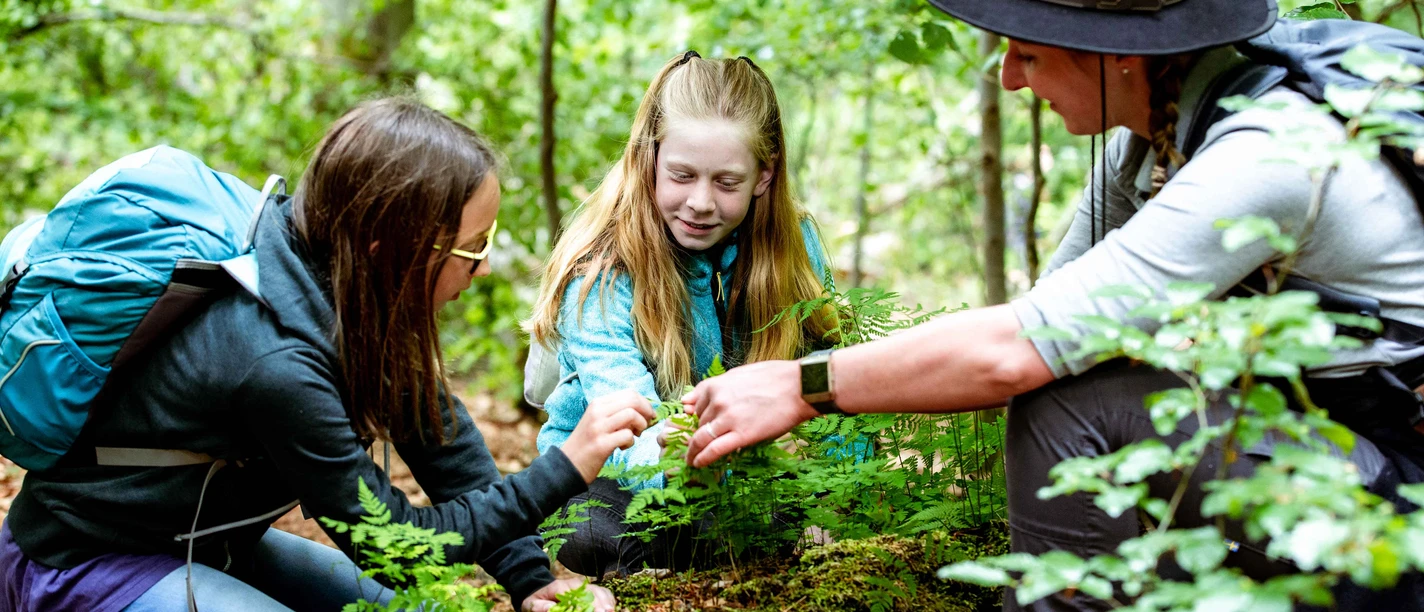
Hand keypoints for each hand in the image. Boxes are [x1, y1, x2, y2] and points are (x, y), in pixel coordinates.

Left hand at [522, 578, 614, 611]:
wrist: (540, 588)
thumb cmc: (537, 598)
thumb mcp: (532, 603)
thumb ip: (539, 607)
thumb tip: (550, 609)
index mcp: (562, 586)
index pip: (577, 596)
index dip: (588, 604)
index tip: (598, 611)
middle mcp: (576, 584)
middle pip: (593, 593)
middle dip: (602, 604)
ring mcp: (585, 586)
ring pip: (601, 592)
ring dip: (608, 602)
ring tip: (611, 611)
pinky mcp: (590, 589)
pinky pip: (604, 594)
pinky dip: (609, 601)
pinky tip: (610, 608)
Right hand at [562, 389, 655, 483]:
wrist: (566, 465)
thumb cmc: (587, 443)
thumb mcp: (598, 421)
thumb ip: (616, 413)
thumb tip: (644, 410)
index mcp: (597, 403)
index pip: (629, 393)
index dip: (645, 403)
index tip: (648, 416)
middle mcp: (597, 412)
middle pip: (633, 400)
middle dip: (647, 412)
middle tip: (647, 425)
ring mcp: (598, 427)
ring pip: (632, 415)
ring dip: (640, 426)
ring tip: (634, 436)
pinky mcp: (601, 444)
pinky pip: (627, 435)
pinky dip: (631, 442)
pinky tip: (623, 447)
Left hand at [681, 360, 819, 467]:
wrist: (800, 387)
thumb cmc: (776, 377)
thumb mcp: (740, 373)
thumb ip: (717, 386)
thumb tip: (692, 398)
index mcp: (716, 385)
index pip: (695, 404)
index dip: (696, 416)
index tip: (695, 425)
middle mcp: (717, 401)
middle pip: (700, 423)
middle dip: (700, 433)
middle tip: (700, 443)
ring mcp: (728, 419)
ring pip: (701, 438)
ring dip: (694, 451)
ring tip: (691, 460)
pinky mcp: (741, 435)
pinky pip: (714, 450)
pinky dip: (703, 459)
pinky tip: (698, 464)